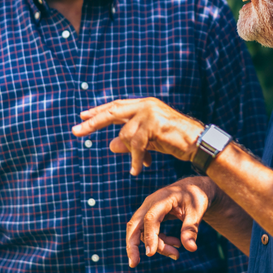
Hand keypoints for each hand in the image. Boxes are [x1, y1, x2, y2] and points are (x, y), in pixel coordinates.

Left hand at [73, 97, 202, 175]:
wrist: (197, 144)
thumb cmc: (176, 142)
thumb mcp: (149, 142)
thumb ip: (130, 142)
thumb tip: (110, 145)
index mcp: (145, 105)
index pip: (118, 106)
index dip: (100, 111)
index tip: (83, 116)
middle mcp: (146, 104)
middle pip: (113, 111)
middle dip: (94, 122)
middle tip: (75, 130)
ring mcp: (150, 111)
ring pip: (126, 134)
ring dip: (131, 153)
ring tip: (139, 165)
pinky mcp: (154, 123)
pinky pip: (137, 144)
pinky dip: (136, 158)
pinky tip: (139, 168)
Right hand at [125, 177, 213, 267]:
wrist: (195, 187)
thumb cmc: (196, 197)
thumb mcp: (198, 211)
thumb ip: (191, 229)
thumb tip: (191, 249)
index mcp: (163, 198)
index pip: (151, 218)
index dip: (149, 236)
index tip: (150, 254)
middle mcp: (151, 203)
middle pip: (134, 225)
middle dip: (132, 245)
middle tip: (134, 264)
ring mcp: (149, 209)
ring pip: (141, 231)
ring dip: (155, 245)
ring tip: (176, 255)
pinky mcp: (151, 215)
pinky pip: (149, 231)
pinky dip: (159, 241)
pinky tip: (175, 245)